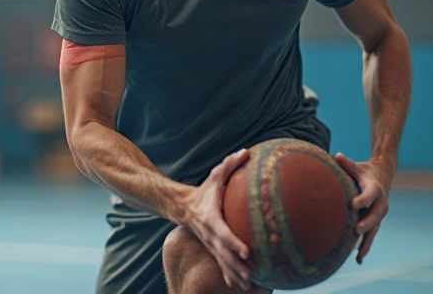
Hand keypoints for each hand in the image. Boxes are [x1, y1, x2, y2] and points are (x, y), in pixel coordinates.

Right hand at [182, 148, 252, 289]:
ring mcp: (209, 243)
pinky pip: (220, 263)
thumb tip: (246, 151)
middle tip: (250, 274)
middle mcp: (210, 234)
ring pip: (222, 261)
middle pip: (223, 253)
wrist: (182, 206)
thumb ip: (229, 164)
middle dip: (236, 265)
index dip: (234, 242)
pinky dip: (227, 274)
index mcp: (211, 218)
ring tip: (247, 285)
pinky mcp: (211, 247)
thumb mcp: (215, 176)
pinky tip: (237, 285)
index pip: (223, 233)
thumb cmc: (204, 190)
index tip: (246, 251)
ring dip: (233, 273)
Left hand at [334, 153, 392, 264]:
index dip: (363, 199)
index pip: (371, 194)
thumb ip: (347, 163)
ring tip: (358, 256)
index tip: (354, 204)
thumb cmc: (363, 172)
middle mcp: (380, 204)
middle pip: (374, 216)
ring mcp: (378, 215)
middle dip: (366, 223)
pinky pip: (370, 236)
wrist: (381, 177)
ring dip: (366, 243)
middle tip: (356, 230)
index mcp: (375, 189)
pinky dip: (365, 247)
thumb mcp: (357, 167)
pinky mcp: (374, 223)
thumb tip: (336, 156)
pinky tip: (358, 260)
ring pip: (373, 230)